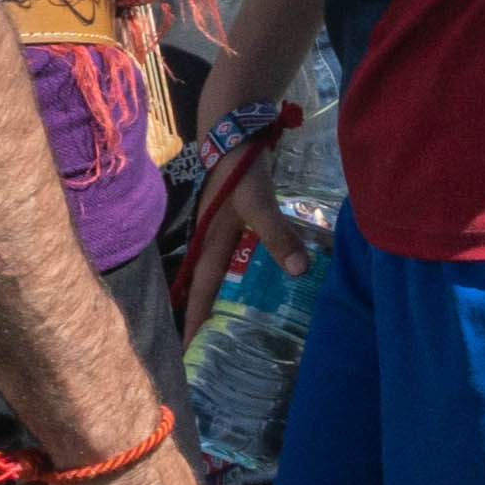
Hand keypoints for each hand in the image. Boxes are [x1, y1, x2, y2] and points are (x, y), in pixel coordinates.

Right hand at [167, 127, 278, 331]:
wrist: (233, 129)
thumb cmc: (241, 169)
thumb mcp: (259, 203)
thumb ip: (278, 234)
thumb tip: (298, 271)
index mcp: (212, 243)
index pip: (202, 293)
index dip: (196, 322)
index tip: (186, 354)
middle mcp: (211, 240)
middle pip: (204, 288)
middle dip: (201, 318)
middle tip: (200, 351)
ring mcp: (220, 229)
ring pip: (215, 274)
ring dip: (214, 299)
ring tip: (219, 328)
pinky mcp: (232, 219)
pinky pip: (229, 257)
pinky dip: (232, 276)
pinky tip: (245, 284)